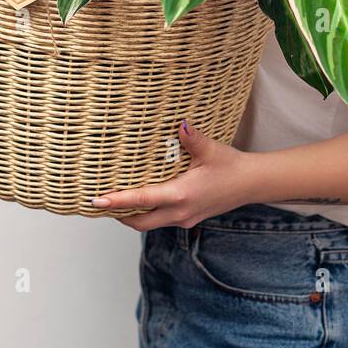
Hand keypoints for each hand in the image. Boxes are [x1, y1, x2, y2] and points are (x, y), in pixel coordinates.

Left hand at [92, 122, 257, 230]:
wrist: (251, 184)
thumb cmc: (232, 167)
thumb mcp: (210, 150)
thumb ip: (192, 138)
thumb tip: (180, 124)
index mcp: (181, 195)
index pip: (141, 200)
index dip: (116, 201)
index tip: (96, 201)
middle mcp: (180, 212)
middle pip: (139, 221)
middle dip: (118, 215)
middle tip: (100, 203)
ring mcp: (184, 218)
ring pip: (150, 223)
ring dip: (132, 215)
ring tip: (116, 201)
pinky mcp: (189, 218)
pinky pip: (162, 219)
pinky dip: (148, 212)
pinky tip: (144, 199)